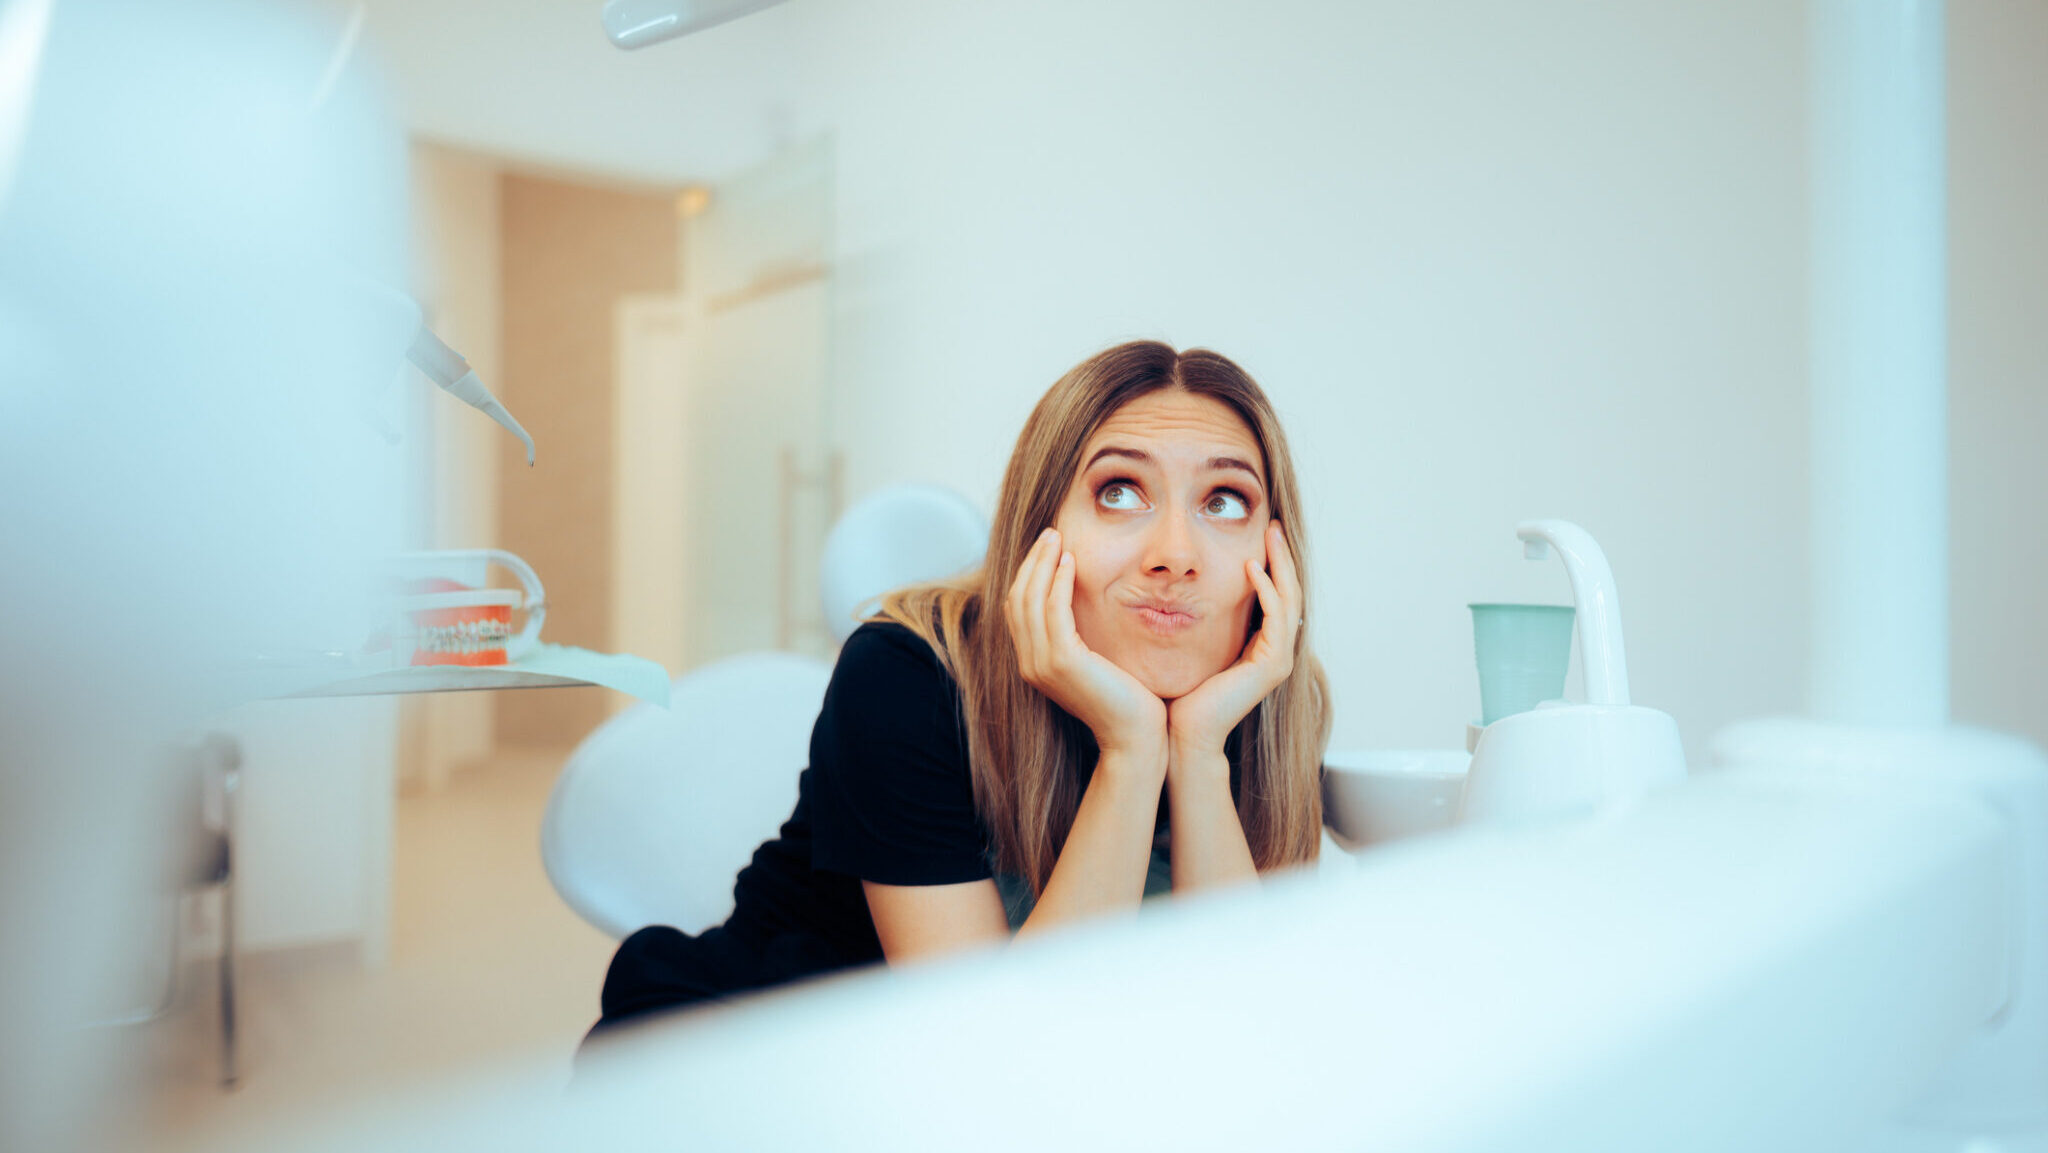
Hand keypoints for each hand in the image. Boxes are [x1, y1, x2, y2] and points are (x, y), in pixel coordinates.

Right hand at [1004, 528, 1168, 768]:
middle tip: (1050, 532)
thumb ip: (1080, 636)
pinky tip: (1071, 563)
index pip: (1018, 608)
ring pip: (1031, 600)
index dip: (1029, 574)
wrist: (1136, 735)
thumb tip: (1081, 603)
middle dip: (1032, 561)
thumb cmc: (1126, 698)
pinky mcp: (1063, 662)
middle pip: (1017, 599)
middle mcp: (1030, 664)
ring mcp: (1042, 664)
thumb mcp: (1095, 661)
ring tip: (1058, 538)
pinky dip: (1058, 582)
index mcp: (1034, 663)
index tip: (1048, 547)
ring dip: (1043, 564)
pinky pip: (1053, 611)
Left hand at [1166, 520, 1302, 770]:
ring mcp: (1278, 660)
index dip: (1273, 565)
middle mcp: (1276, 652)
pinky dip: (1265, 591)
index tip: (1263, 535)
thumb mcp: (1196, 644)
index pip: (1276, 596)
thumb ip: (1205, 619)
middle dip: (1283, 558)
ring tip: (1269, 537)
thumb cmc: (1183, 691)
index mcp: (1262, 647)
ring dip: (1280, 566)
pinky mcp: (1271, 666)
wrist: (1182, 731)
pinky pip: (1276, 619)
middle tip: (1274, 526)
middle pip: (1290, 593)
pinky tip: (1251, 569)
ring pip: (1289, 602)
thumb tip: (1189, 588)